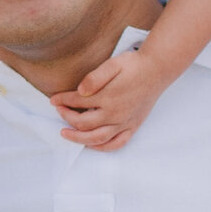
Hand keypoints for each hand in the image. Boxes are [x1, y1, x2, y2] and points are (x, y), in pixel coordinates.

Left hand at [49, 51, 176, 150]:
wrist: (157, 70)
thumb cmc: (134, 65)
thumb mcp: (113, 64)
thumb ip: (95, 77)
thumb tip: (80, 91)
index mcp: (108, 97)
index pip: (77, 102)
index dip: (62, 101)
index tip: (53, 99)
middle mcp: (115, 114)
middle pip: (83, 123)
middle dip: (66, 117)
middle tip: (58, 111)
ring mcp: (124, 123)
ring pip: (96, 138)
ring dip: (78, 138)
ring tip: (66, 133)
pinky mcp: (133, 127)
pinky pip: (116, 144)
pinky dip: (101, 147)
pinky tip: (91, 144)